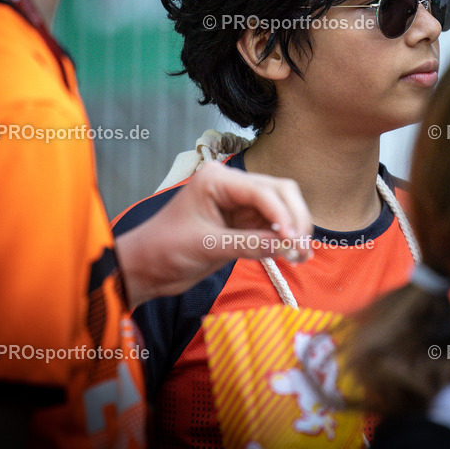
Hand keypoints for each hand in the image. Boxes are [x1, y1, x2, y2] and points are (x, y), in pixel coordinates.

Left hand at [115, 161, 312, 306]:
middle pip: (279, 192)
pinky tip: (295, 254)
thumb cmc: (163, 251)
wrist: (145, 269)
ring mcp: (239, 203)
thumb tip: (288, 246)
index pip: (262, 191)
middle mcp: (232, 185)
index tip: (294, 241)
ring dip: (295, 228)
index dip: (283, 215)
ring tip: (303, 254)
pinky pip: (274, 225)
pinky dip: (286, 238)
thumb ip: (247, 244)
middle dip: (295, 218)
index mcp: (217, 179)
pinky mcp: (243, 222)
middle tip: (303, 247)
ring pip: (281, 207)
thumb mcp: (205, 246)